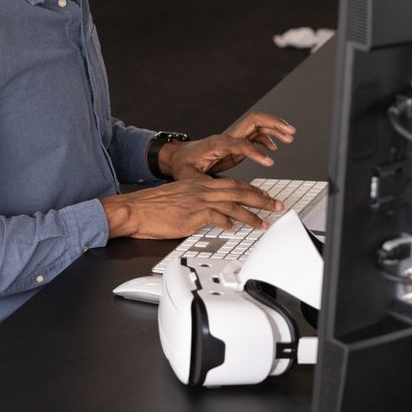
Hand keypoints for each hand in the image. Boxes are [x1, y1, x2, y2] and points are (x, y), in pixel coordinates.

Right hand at [100, 177, 284, 238]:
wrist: (135, 209)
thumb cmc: (152, 207)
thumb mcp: (178, 199)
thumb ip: (196, 203)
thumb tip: (211, 214)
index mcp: (198, 184)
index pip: (231, 184)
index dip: (251, 190)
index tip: (264, 196)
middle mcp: (200, 189)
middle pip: (237, 191)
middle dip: (260, 198)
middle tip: (276, 205)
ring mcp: (196, 201)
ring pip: (232, 203)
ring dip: (251, 214)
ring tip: (264, 221)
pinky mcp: (191, 214)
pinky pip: (215, 216)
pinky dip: (227, 222)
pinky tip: (235, 228)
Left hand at [159, 111, 295, 180]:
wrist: (177, 156)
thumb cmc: (182, 164)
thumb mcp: (188, 176)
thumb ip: (202, 183)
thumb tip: (214, 192)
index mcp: (217, 144)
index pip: (240, 142)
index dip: (255, 151)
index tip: (268, 161)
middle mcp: (227, 137)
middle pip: (254, 121)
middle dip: (274, 124)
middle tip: (289, 131)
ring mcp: (232, 138)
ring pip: (257, 125)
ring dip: (275, 128)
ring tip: (290, 136)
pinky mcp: (235, 143)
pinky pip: (255, 135)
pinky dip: (267, 138)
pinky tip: (275, 147)